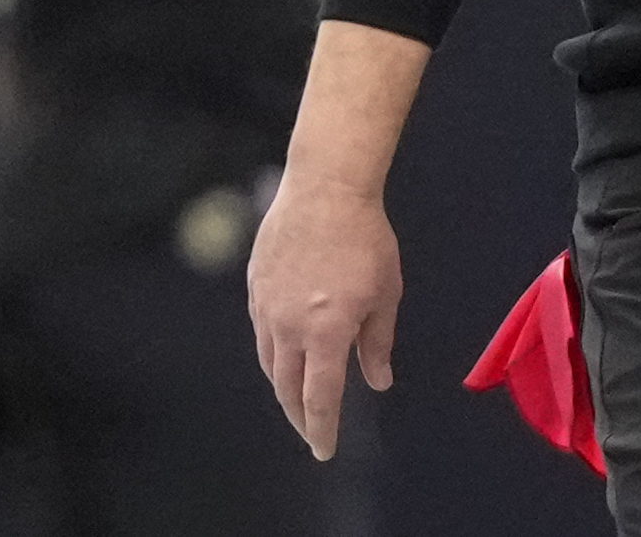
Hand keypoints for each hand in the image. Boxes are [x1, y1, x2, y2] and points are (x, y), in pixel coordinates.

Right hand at [247, 170, 401, 458]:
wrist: (325, 189)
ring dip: (283, 388)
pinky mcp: (255, 289)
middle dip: (300, 417)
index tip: (324, 450)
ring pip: (270, 364)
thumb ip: (377, 343)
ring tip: (298, 399)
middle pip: (287, 388)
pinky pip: (261, 334)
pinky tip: (284, 355)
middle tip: (312, 432)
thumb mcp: (385, 293)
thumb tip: (377, 382)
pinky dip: (273, 354)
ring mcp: (266, 308)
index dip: (322, 429)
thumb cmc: (365, 238)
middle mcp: (289, 327)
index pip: (320, 398)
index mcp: (325, 332)